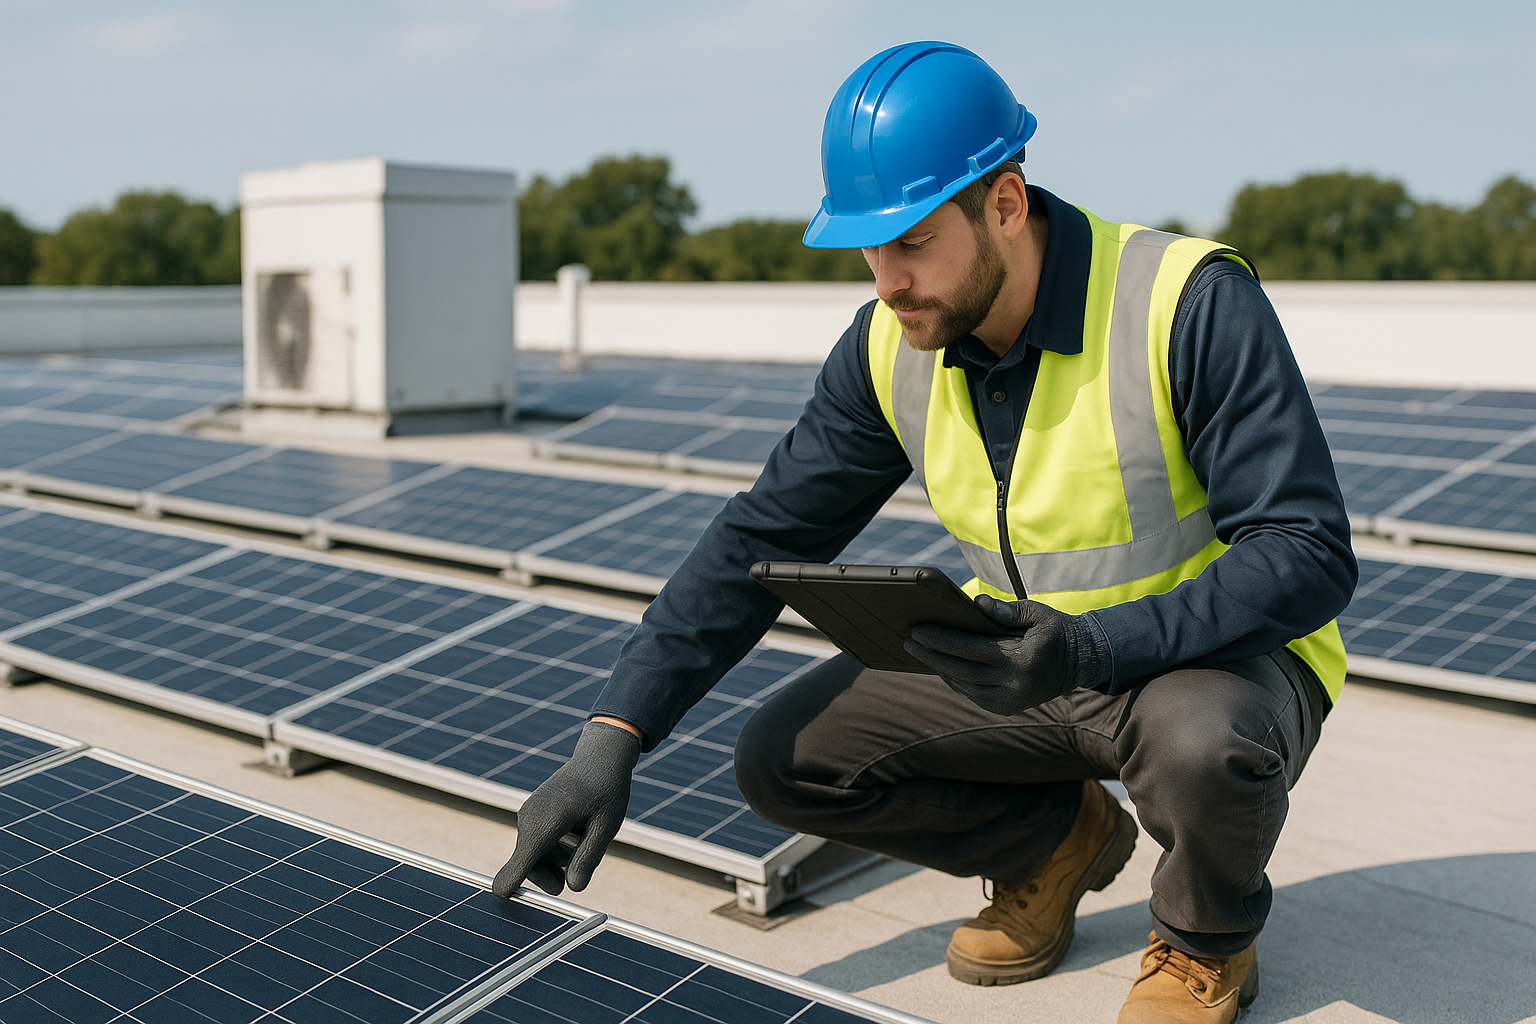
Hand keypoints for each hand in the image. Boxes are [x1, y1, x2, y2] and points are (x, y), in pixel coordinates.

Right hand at [491, 720, 641, 897]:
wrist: (599, 758)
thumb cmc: (606, 791)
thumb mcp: (605, 827)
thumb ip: (587, 858)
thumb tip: (573, 889)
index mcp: (546, 823)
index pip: (521, 860)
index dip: (511, 882)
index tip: (500, 897)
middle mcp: (529, 819)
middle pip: (529, 865)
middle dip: (550, 876)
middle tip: (574, 880)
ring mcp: (527, 815)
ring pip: (534, 855)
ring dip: (557, 860)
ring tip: (585, 841)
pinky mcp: (531, 814)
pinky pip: (537, 842)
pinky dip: (555, 846)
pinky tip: (577, 832)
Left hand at [903, 594, 1108, 715]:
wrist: (1080, 662)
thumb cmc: (1055, 630)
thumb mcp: (1037, 613)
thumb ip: (1006, 609)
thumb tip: (976, 603)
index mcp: (1021, 661)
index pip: (969, 650)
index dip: (940, 640)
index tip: (917, 630)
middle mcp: (1014, 686)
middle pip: (960, 670)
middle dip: (930, 655)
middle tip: (906, 641)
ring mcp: (1011, 701)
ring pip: (963, 686)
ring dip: (939, 668)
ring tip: (917, 651)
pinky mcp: (1008, 707)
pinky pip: (972, 694)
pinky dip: (955, 680)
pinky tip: (940, 665)